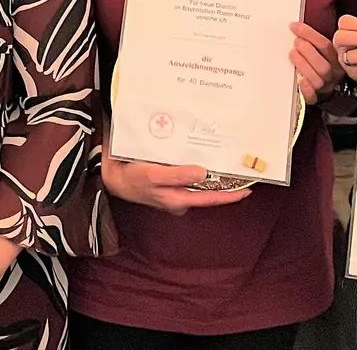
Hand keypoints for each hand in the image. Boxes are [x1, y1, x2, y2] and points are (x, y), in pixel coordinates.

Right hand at [102, 157, 250, 214]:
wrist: (109, 178)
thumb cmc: (127, 176)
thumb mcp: (150, 174)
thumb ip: (176, 175)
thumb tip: (203, 173)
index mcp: (177, 198)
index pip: (209, 198)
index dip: (229, 195)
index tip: (246, 190)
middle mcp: (177, 197)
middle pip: (206, 192)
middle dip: (224, 184)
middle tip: (243, 175)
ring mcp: (173, 192)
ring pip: (198, 184)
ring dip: (212, 175)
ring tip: (228, 163)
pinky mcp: (168, 185)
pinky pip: (187, 178)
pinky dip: (197, 169)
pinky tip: (202, 157)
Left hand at [290, 22, 341, 103]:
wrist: (329, 89)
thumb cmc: (323, 64)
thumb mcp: (323, 51)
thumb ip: (314, 41)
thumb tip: (297, 27)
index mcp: (335, 59)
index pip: (325, 46)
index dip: (309, 34)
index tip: (295, 27)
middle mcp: (332, 73)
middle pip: (323, 64)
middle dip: (308, 51)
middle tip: (296, 42)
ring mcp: (325, 86)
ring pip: (317, 79)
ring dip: (303, 65)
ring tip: (292, 54)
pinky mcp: (315, 98)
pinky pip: (312, 96)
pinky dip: (306, 88)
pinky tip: (299, 80)